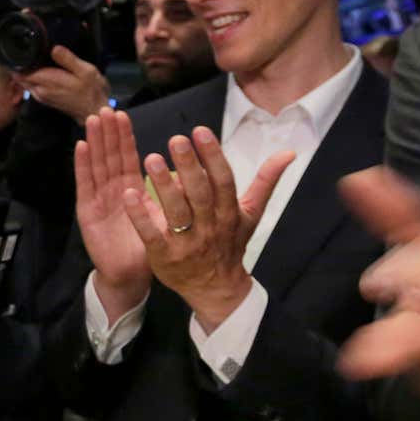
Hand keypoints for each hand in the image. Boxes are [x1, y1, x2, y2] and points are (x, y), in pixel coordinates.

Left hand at [16, 46, 109, 123]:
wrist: (94, 111)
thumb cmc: (92, 91)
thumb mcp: (85, 71)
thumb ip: (68, 59)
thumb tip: (54, 48)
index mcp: (47, 81)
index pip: (21, 71)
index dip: (17, 60)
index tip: (19, 49)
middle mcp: (40, 90)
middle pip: (19, 76)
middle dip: (19, 65)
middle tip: (24, 52)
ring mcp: (40, 95)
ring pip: (23, 81)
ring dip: (24, 71)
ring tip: (31, 58)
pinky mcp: (44, 98)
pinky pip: (30, 86)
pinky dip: (30, 78)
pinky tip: (39, 70)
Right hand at [75, 108, 154, 316]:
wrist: (129, 275)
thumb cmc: (149, 248)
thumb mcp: (162, 218)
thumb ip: (169, 197)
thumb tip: (182, 175)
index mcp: (130, 190)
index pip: (127, 158)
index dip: (124, 137)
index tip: (123, 115)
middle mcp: (112, 191)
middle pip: (109, 156)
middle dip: (107, 133)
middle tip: (106, 109)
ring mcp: (98, 199)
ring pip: (97, 165)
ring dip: (95, 141)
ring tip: (94, 119)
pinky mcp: (88, 212)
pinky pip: (85, 185)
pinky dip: (82, 165)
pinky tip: (82, 147)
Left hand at [121, 127, 293, 332]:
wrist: (216, 289)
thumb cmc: (230, 243)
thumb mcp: (251, 214)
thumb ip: (265, 182)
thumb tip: (289, 152)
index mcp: (230, 212)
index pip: (223, 181)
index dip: (213, 157)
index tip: (200, 131)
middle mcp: (210, 226)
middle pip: (200, 193)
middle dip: (189, 165)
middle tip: (176, 139)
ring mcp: (188, 243)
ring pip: (177, 212)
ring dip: (163, 185)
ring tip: (150, 158)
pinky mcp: (165, 256)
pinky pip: (152, 234)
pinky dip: (141, 216)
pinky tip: (129, 195)